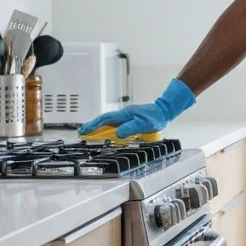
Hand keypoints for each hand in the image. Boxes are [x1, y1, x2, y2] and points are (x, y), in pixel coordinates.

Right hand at [78, 77, 195, 137]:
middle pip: (103, 121)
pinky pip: (114, 124)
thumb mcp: (144, 124)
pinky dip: (107, 128)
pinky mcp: (129, 120)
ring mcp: (125, 117)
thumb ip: (131, 128)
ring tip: (90, 134)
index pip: (104, 120)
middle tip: (82, 133)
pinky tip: (105, 133)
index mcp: (124, 114)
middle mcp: (122, 115)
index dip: (93, 125)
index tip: (84, 131)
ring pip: (108, 122)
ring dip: (98, 128)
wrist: (163, 111)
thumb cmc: (155, 117)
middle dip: (92, 127)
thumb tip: (118, 133)